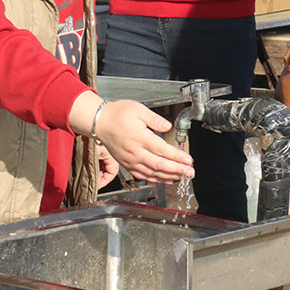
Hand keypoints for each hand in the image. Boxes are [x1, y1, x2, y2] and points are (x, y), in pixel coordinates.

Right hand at [69, 92, 193, 183]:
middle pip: (159, 165)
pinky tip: (166, 180)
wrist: (99, 122)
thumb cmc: (117, 114)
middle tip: (190, 172)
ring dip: (169, 177)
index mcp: (139, 137)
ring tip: (182, 177)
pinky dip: (155, 179)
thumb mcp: (138, 109)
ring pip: (152, 173)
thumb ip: (154, 119)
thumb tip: (168, 126)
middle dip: (177, 170)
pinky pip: (143, 175)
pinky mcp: (125, 164)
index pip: (162, 150)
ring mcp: (129, 160)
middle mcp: (134, 152)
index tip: (188, 159)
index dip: (177, 157)